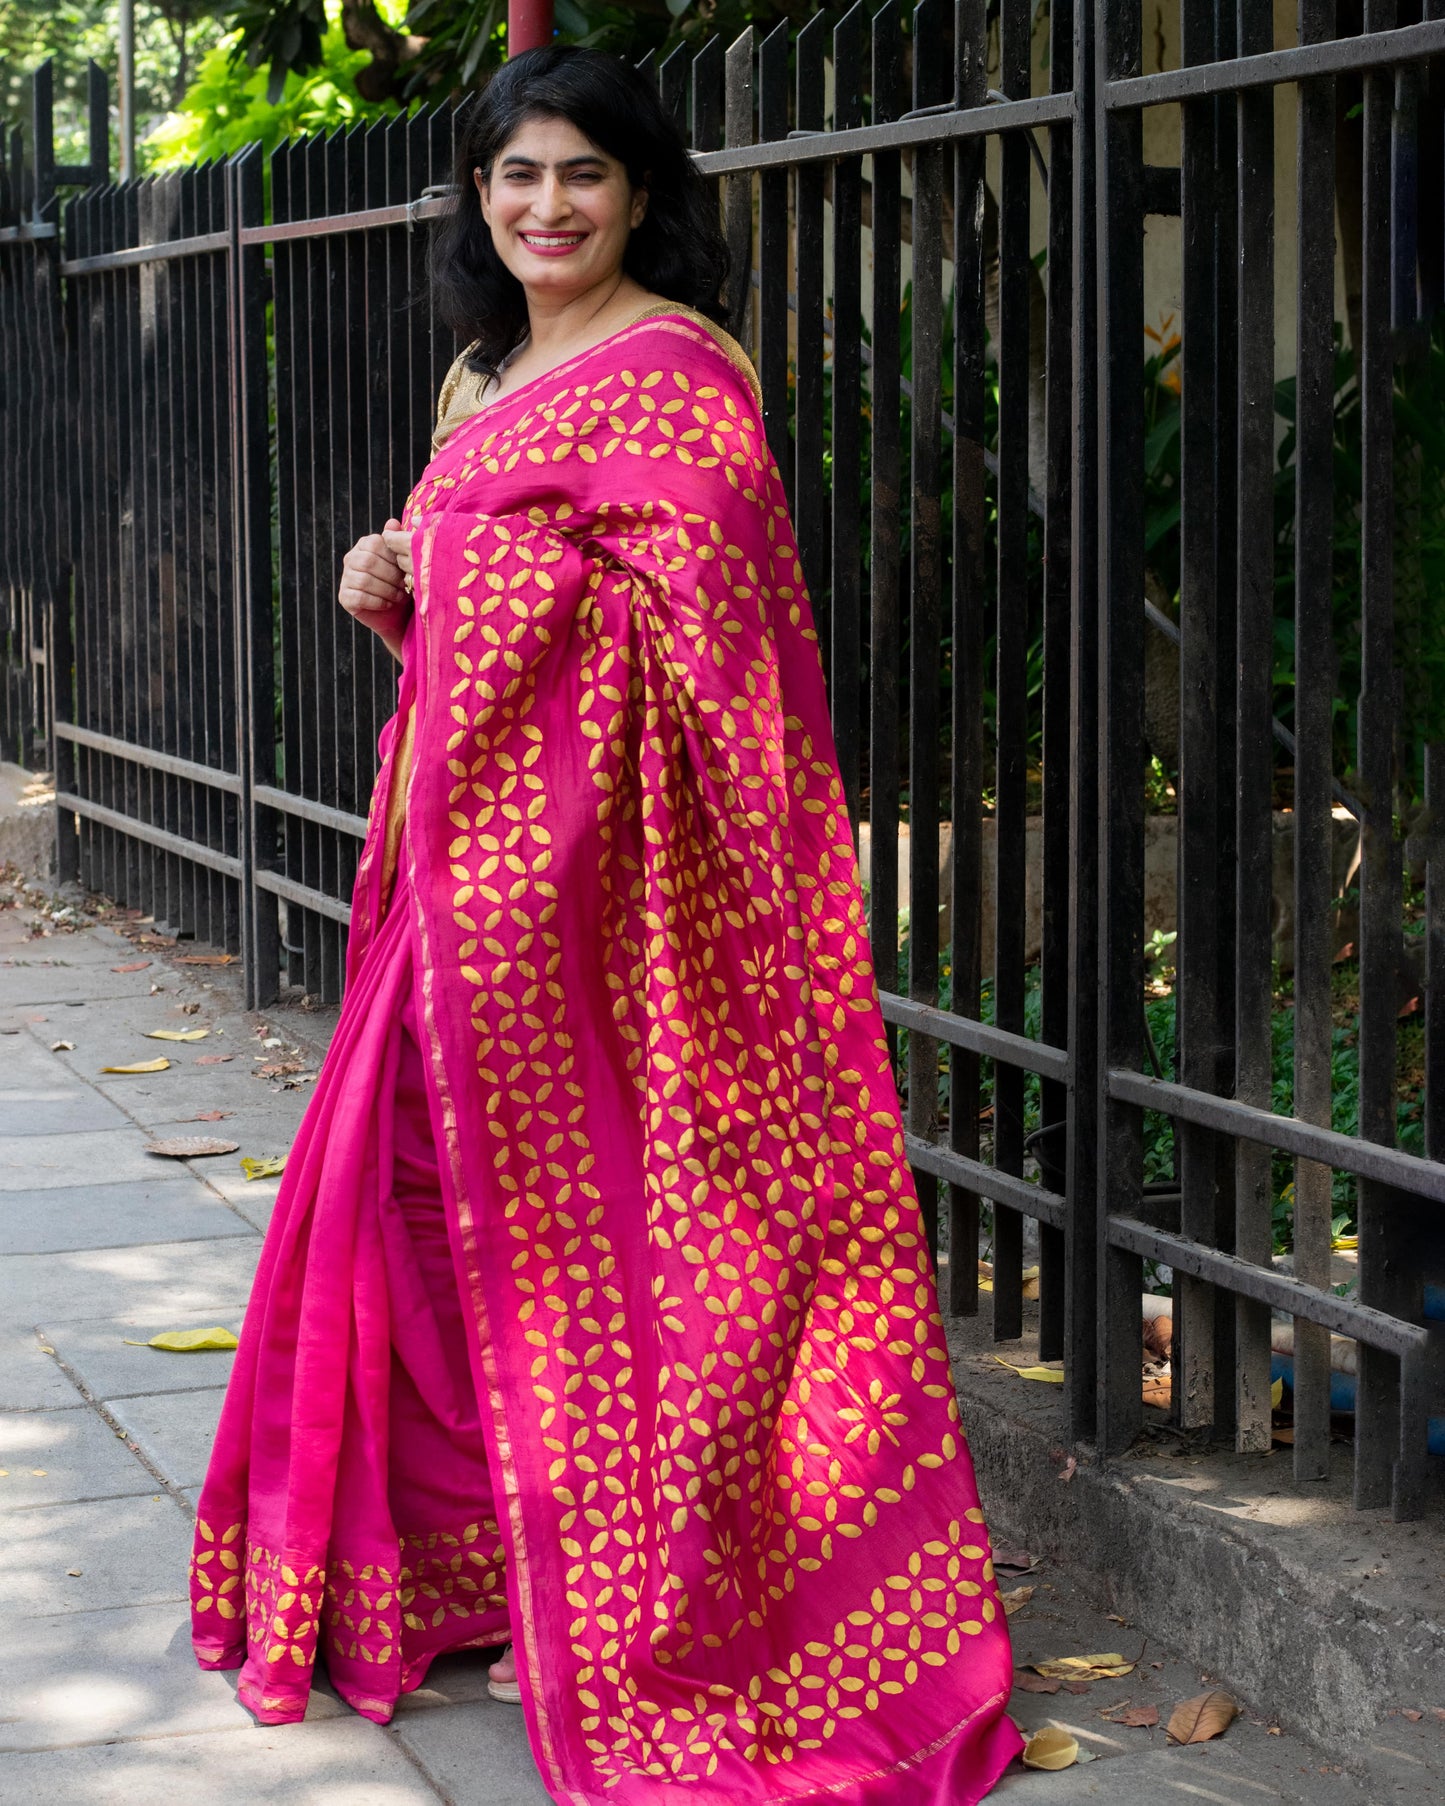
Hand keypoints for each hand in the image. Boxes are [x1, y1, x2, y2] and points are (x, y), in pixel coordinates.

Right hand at [339, 518, 409, 659]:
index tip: (407, 570)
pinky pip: (359, 597)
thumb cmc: (405, 584)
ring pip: (363, 580)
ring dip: (386, 590)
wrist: (399, 614)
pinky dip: (378, 602)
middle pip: (368, 562)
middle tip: (405, 585)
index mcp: (365, 545)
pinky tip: (388, 604)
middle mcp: (351, 558)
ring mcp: (345, 577)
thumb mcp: (406, 561)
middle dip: (391, 576)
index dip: (393, 558)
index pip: (376, 543)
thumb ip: (399, 542)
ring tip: (399, 596)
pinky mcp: (344, 597)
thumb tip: (392, 522)